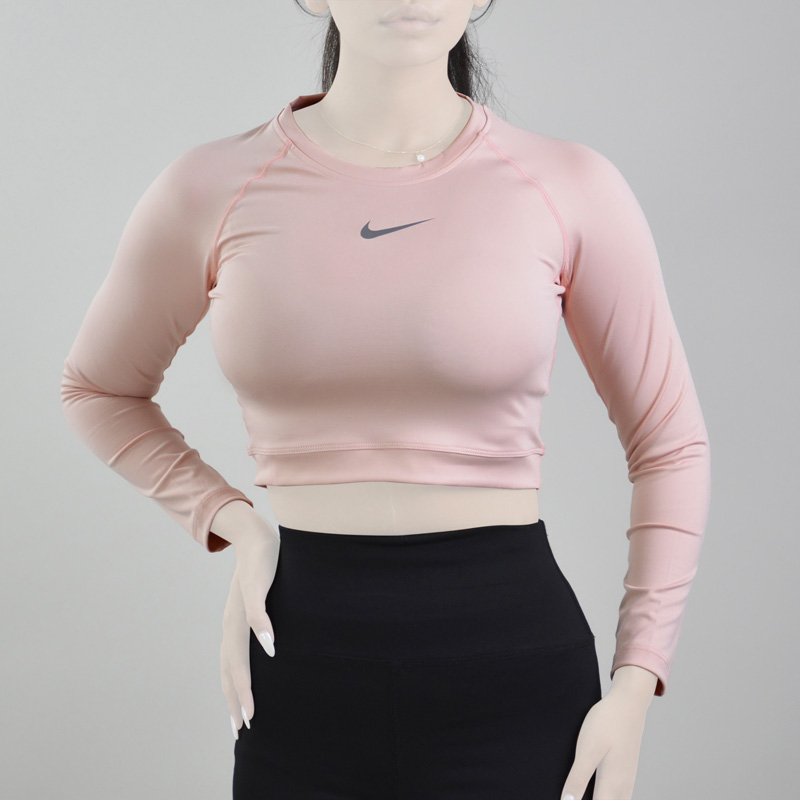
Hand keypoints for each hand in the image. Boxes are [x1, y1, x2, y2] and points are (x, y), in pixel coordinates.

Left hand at [216, 507, 280, 739]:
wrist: (255, 537)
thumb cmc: (260, 574)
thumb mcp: (257, 605)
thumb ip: (261, 627)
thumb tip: (271, 652)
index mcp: (233, 627)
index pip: (230, 669)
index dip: (233, 696)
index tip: (240, 725)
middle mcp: (232, 621)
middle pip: (231, 667)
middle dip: (236, 699)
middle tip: (244, 728)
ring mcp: (241, 605)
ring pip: (239, 648)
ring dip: (243, 679)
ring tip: (251, 706)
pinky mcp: (254, 586)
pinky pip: (257, 611)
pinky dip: (263, 630)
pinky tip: (271, 647)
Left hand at [559, 685, 650, 799]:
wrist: (628, 703)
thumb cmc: (607, 724)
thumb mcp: (587, 750)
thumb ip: (578, 779)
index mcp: (611, 785)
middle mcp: (622, 787)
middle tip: (571, 795)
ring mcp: (627, 780)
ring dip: (602, 799)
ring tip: (581, 793)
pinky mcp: (627, 771)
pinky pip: (619, 796)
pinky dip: (608, 797)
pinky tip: (598, 792)